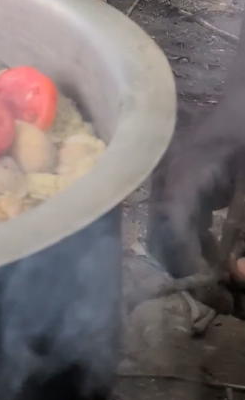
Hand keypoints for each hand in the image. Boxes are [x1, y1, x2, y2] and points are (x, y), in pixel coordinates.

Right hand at [149, 112, 244, 279]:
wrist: (244, 102)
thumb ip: (244, 234)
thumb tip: (237, 276)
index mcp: (184, 175)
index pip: (173, 231)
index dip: (193, 269)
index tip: (223, 295)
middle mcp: (167, 180)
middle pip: (161, 239)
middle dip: (190, 274)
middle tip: (226, 297)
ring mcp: (169, 182)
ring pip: (165, 236)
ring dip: (192, 263)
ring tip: (225, 284)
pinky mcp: (178, 185)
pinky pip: (176, 224)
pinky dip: (196, 247)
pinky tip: (220, 258)